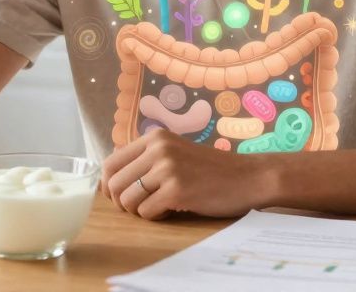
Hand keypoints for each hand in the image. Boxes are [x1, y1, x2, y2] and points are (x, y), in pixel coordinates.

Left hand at [101, 130, 273, 219]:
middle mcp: (158, 149)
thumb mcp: (175, 153)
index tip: (118, 197)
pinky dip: (155, 217)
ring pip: (127, 200)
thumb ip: (147, 159)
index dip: (108, 185)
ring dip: (138, 210)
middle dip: (120, 202)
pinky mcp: (177, 190)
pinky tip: (171, 211)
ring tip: (158, 207)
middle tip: (138, 207)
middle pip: (114, 183)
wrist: (248, 177)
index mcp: (155, 137)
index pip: (110, 162)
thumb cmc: (211, 170)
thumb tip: (111, 178)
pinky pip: (146, 212)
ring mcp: (167, 169)